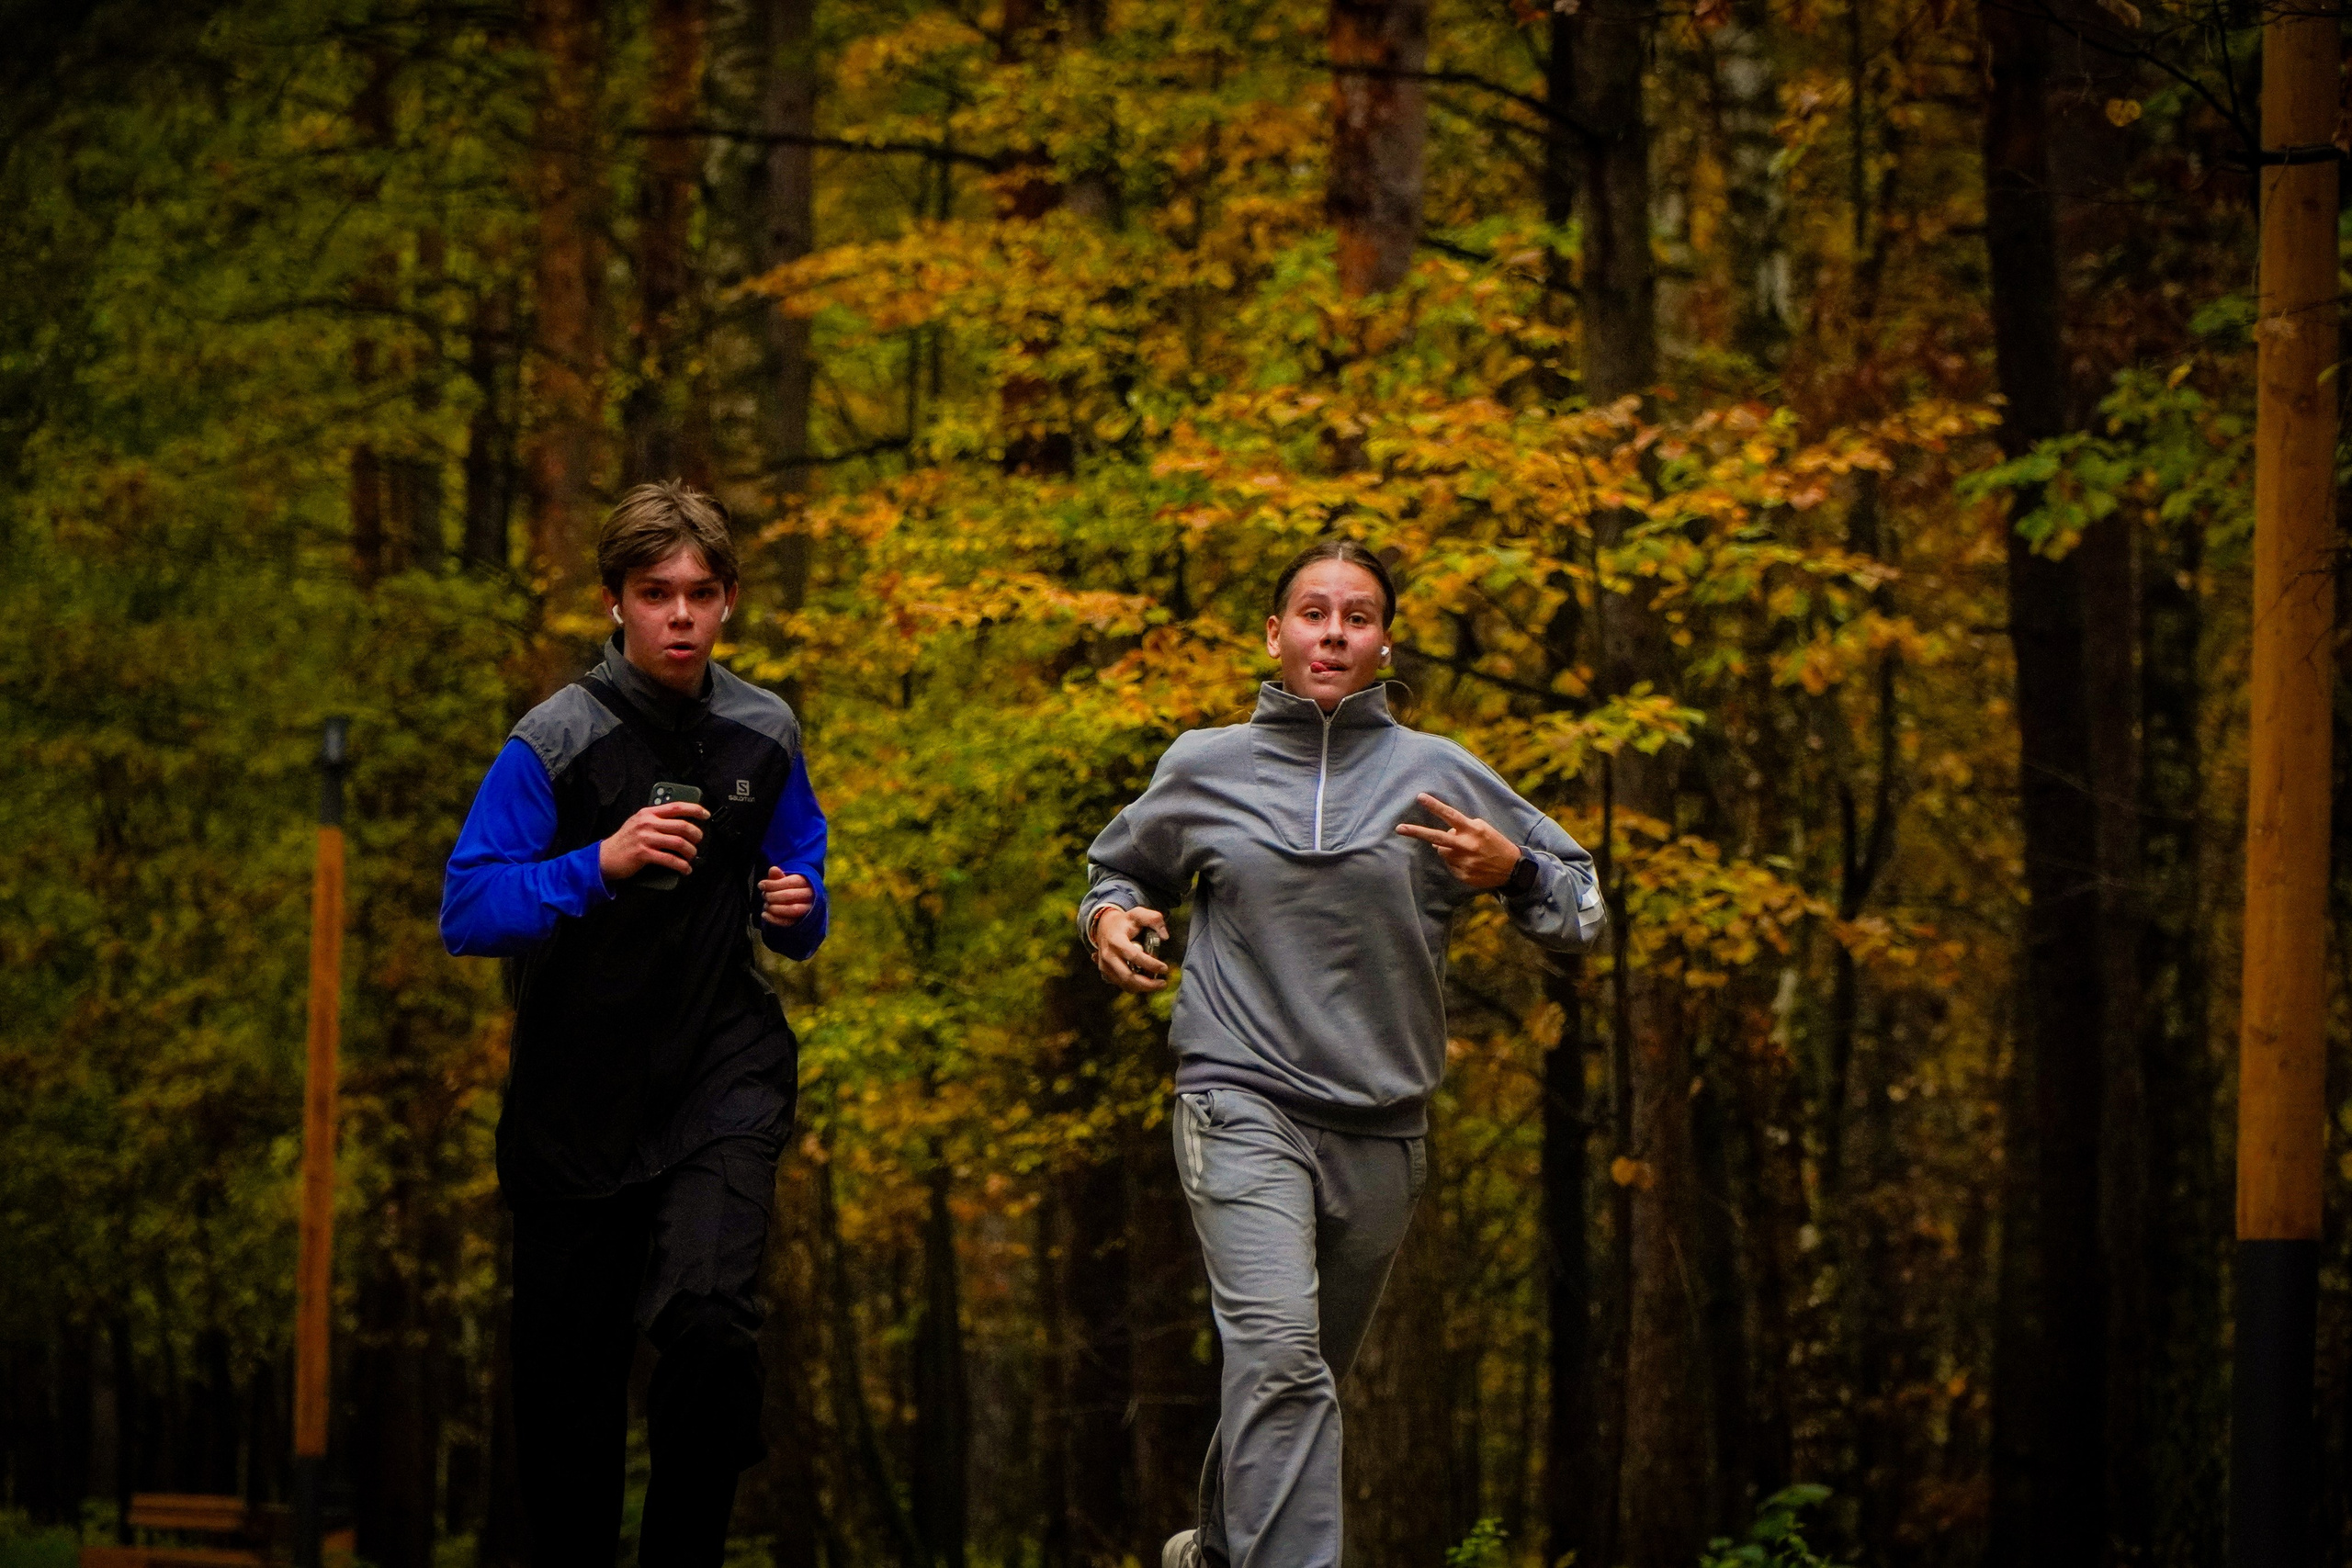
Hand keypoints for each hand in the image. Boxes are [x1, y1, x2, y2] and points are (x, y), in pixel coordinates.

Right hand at [598, 801, 707, 881]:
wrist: (605, 857)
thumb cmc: (625, 841)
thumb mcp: (638, 823)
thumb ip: (656, 819)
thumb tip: (681, 822)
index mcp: (648, 813)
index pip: (676, 806)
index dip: (695, 809)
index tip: (706, 815)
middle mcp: (647, 823)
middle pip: (682, 826)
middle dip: (696, 835)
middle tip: (698, 841)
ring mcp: (645, 838)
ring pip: (678, 843)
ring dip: (690, 852)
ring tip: (691, 857)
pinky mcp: (643, 854)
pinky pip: (670, 859)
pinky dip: (681, 865)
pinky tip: (685, 869)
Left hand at [760, 866, 814, 926]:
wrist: (801, 903)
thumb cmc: (790, 889)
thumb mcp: (784, 880)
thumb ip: (778, 876)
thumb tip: (773, 869)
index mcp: (806, 882)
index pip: (792, 882)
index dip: (774, 883)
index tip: (761, 885)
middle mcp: (809, 896)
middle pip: (790, 895)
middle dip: (773, 896)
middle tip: (764, 895)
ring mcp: (807, 910)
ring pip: (792, 909)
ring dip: (774, 908)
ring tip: (765, 905)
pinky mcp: (800, 922)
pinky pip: (788, 922)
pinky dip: (773, 919)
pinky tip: (764, 915)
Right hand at [1089, 905, 1170, 993]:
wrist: (1104, 927)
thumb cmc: (1125, 921)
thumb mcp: (1139, 913)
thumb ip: (1154, 919)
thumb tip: (1165, 937)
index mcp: (1116, 940)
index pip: (1133, 956)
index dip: (1150, 964)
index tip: (1165, 968)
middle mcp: (1108, 955)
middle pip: (1127, 976)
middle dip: (1147, 984)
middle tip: (1163, 983)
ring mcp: (1105, 965)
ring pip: (1124, 984)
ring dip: (1142, 987)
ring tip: (1157, 984)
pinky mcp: (1105, 972)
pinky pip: (1121, 984)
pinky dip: (1135, 987)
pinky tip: (1147, 983)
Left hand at [1396, 792, 1521, 890]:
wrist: (1512, 869)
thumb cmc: (1494, 844)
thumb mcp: (1482, 830)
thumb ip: (1461, 830)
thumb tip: (1437, 840)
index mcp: (1473, 830)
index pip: (1450, 815)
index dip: (1434, 805)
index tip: (1419, 797)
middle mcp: (1467, 845)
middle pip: (1436, 837)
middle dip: (1416, 832)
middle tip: (1399, 828)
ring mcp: (1464, 861)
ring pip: (1442, 851)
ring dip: (1447, 849)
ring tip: (1466, 851)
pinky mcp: (1463, 874)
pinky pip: (1449, 865)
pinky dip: (1455, 862)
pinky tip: (1470, 862)